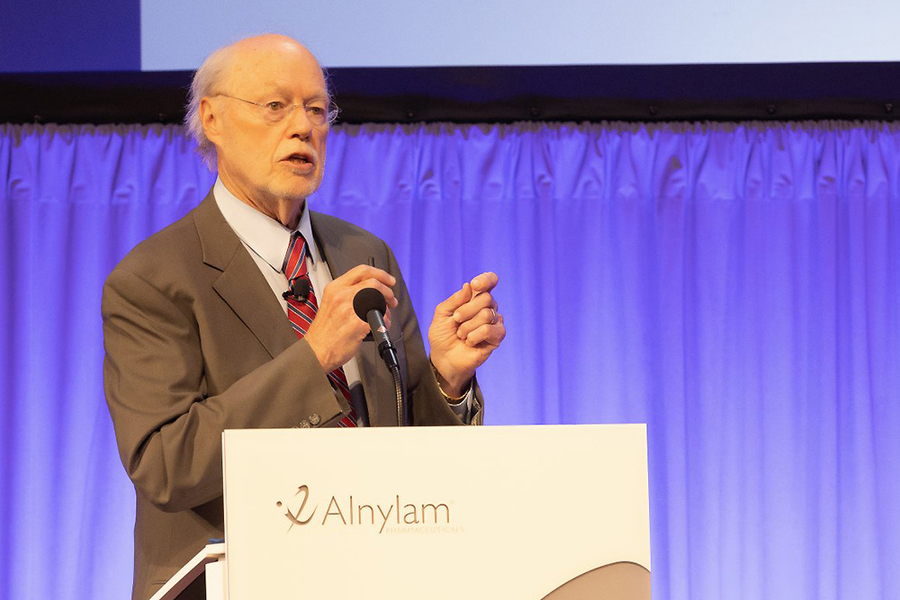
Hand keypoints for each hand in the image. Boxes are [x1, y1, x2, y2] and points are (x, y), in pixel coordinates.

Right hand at [304, 265, 397, 371]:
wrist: (316, 350)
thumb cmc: (324, 332)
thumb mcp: (331, 303)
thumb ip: (348, 294)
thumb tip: (370, 291)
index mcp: (335, 288)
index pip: (362, 270)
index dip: (380, 273)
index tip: (388, 280)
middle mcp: (342, 295)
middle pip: (374, 282)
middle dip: (388, 291)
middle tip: (391, 299)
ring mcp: (349, 308)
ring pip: (378, 298)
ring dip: (387, 306)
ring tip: (386, 314)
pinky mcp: (357, 323)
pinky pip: (379, 317)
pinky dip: (385, 321)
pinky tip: (382, 325)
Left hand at [429, 272, 505, 395]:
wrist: (444, 358)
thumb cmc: (443, 335)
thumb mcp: (442, 314)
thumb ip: (454, 300)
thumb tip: (469, 286)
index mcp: (475, 297)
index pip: (490, 280)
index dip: (486, 280)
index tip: (475, 285)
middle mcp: (487, 307)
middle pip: (486, 298)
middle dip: (466, 310)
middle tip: (456, 320)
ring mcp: (494, 322)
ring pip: (486, 314)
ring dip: (467, 327)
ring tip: (461, 335)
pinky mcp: (497, 337)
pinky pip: (489, 330)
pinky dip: (474, 336)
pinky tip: (469, 341)